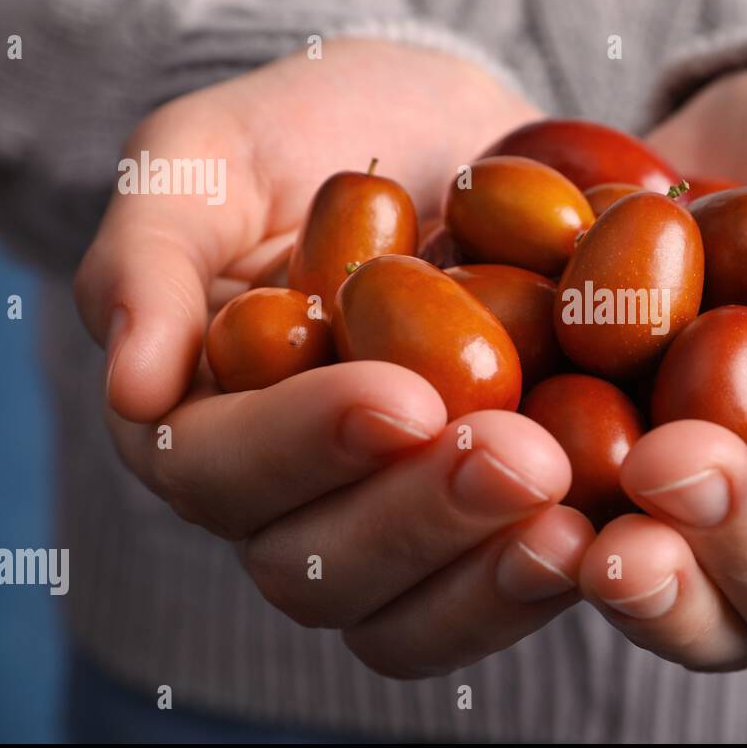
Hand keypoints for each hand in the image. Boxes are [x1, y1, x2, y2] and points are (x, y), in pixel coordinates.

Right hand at [74, 39, 594, 677]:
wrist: (441, 139)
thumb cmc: (307, 134)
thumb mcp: (208, 155)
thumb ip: (152, 255)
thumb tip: (132, 384)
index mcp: (203, 422)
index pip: (221, 470)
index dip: (306, 446)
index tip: (403, 396)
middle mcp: (290, 499)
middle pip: (318, 568)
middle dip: (418, 518)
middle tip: (522, 458)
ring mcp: (389, 519)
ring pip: (404, 613)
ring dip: (486, 575)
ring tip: (573, 522)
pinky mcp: (483, 521)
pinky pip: (496, 590)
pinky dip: (546, 576)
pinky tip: (614, 533)